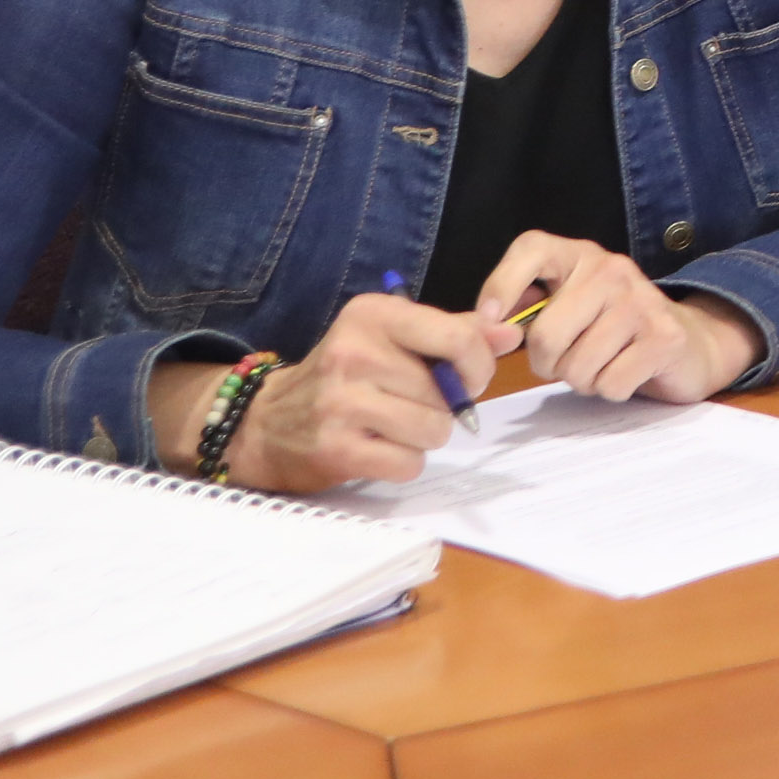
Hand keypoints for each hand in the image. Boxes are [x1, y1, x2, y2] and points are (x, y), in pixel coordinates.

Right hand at [161, 293, 517, 491]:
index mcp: (373, 315)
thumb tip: (512, 332)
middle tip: (409, 404)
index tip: (464, 376)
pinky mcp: (337, 449)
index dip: (478, 365)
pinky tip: (375, 448)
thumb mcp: (393, 339)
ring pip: (435, 429)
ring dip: (424, 436)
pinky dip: (403, 463)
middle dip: (443, 406)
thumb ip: (455, 332)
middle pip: (448, 392)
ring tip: (391, 426)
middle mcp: (354, 352)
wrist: (266, 423)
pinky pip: (409, 463)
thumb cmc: (345, 377)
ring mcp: (342, 402)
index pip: (459, 337)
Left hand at [478, 233, 764, 402]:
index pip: (533, 249)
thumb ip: (524, 312)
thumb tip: (484, 325)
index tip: (490, 319)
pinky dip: (610, 390)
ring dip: (582, 380)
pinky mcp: (663, 336)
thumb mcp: (566, 307)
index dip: (502, 285)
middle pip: (547, 336)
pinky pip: (608, 384)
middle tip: (566, 361)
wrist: (687, 342)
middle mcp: (611, 269)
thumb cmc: (610, 328)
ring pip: (577, 367)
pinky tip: (626, 372)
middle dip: (547, 365)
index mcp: (579, 255)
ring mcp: (641, 301)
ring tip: (602, 364)